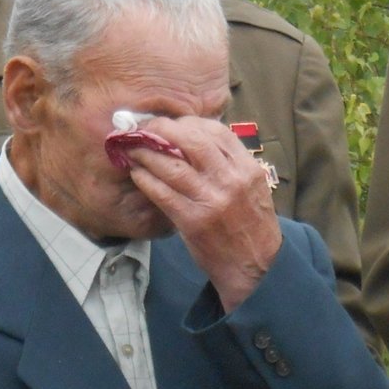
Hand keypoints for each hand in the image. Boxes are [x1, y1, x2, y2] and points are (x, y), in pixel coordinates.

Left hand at [127, 116, 281, 311]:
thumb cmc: (250, 224)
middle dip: (163, 129)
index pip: (216, 131)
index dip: (188, 122)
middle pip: (192, 140)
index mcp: (247, 168)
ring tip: (131, 147)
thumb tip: (192, 139)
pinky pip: (162, 193)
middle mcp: (231, 180)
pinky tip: (137, 173)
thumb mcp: (252, 187)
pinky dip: (146, 179)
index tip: (171, 123)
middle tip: (144, 128)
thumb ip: (229, 163)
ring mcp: (211, 200)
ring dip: (146, 153)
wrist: (257, 266)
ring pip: (172, 165)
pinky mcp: (193, 221)